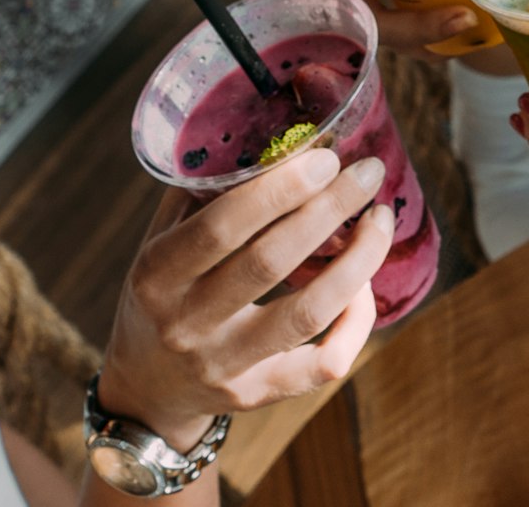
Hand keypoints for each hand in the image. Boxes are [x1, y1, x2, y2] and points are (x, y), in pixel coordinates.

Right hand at [97, 150, 392, 450]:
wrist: (146, 387)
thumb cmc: (164, 290)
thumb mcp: (162, 238)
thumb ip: (205, 190)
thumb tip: (276, 133)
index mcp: (157, 273)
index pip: (220, 227)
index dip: (278, 190)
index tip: (325, 158)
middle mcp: (187, 324)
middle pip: (270, 263)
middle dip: (328, 209)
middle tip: (368, 172)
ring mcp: (224, 366)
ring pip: (307, 315)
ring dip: (357, 262)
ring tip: (381, 220)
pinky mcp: (256, 395)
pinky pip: (322, 364)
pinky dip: (356, 323)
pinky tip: (367, 285)